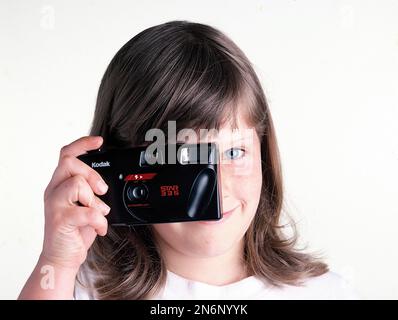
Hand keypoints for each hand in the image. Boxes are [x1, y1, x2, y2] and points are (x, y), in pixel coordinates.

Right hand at [41, 136, 109, 270]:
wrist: (62, 257)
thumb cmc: (75, 230)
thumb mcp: (86, 205)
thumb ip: (91, 191)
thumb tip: (108, 183)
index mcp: (60, 185)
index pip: (66, 155)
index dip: (82, 144)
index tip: (99, 141)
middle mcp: (54, 191)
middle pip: (69, 163)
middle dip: (91, 173)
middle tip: (102, 190)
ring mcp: (54, 205)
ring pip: (76, 183)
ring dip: (94, 199)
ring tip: (99, 212)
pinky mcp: (60, 220)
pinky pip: (86, 211)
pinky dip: (99, 220)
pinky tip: (100, 228)